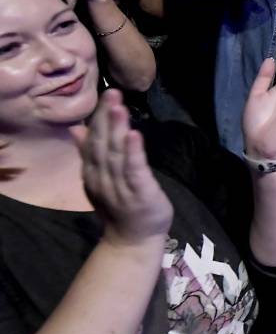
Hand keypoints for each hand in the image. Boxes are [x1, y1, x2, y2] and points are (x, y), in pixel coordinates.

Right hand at [82, 90, 173, 246]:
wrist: (132, 239)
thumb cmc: (120, 204)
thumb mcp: (100, 177)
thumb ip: (89, 153)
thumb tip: (77, 128)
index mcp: (93, 171)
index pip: (94, 140)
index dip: (99, 117)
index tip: (107, 94)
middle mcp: (103, 177)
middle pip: (103, 144)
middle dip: (107, 118)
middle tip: (112, 93)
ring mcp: (120, 185)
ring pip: (116, 154)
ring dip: (117, 130)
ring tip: (119, 108)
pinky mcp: (139, 192)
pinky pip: (134, 171)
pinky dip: (133, 153)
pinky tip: (134, 135)